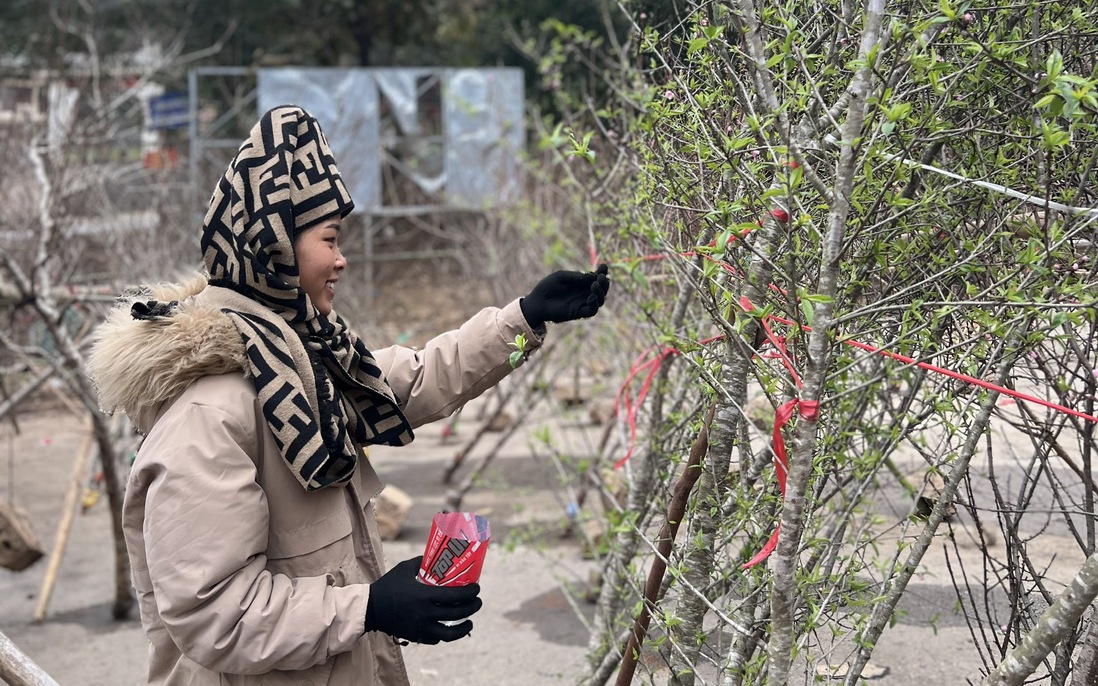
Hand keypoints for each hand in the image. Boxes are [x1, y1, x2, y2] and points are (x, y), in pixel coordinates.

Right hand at [364, 557, 481, 643]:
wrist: (370, 608)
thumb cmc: (388, 586)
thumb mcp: (405, 569)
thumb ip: (422, 562)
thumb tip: (435, 557)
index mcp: (424, 595)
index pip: (455, 596)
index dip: (470, 593)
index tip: (477, 589)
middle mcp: (425, 613)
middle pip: (456, 614)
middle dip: (472, 608)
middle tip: (477, 602)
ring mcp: (420, 627)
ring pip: (449, 634)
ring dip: (463, 629)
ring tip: (469, 622)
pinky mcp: (415, 636)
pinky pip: (435, 639)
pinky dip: (444, 635)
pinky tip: (449, 628)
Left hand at [520, 263, 610, 328]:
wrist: (538, 301)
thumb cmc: (548, 287)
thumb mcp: (562, 277)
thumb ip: (577, 277)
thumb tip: (593, 277)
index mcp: (582, 283)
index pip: (597, 277)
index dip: (602, 272)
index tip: (604, 266)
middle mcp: (585, 293)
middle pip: (602, 289)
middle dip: (604, 282)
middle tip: (601, 277)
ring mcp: (583, 303)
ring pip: (600, 300)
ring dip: (601, 292)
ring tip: (594, 285)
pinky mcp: (579, 313)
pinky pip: (592, 311)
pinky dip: (595, 304)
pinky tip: (591, 296)